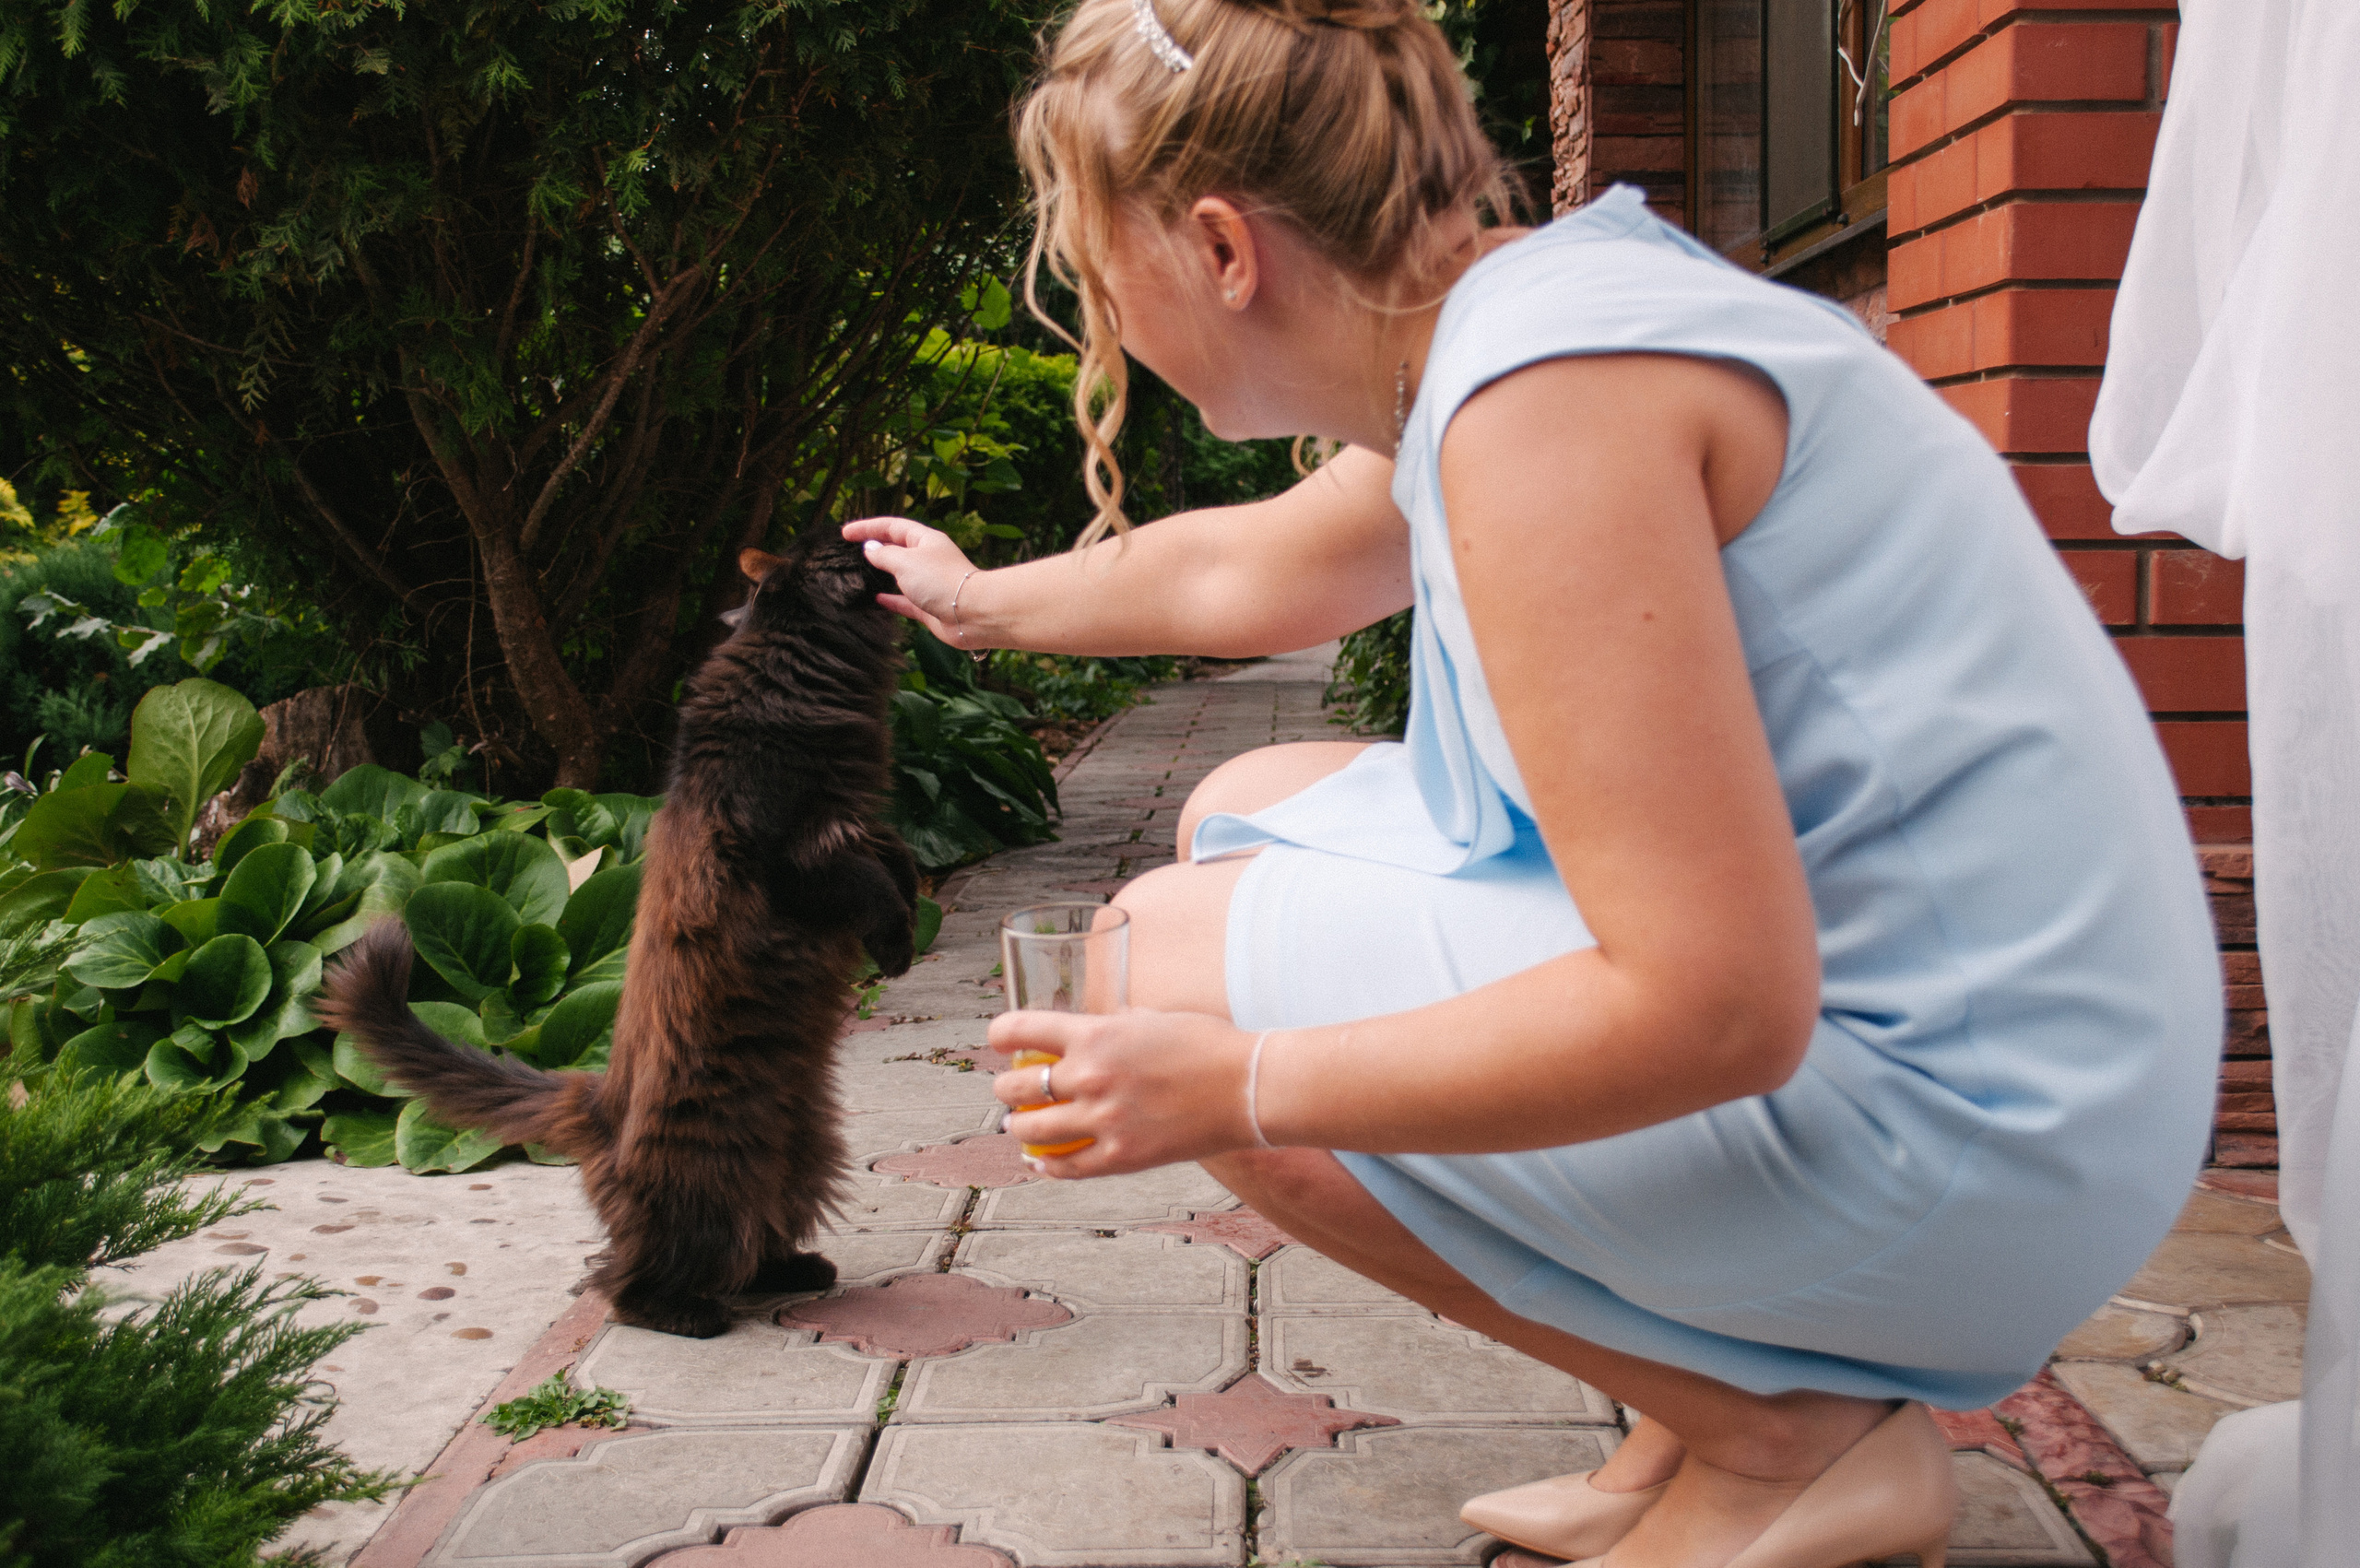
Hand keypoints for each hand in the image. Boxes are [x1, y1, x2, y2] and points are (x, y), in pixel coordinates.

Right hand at [841, 517, 985, 648]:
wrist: (972, 614)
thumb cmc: (941, 581)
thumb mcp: (905, 562)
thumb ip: (884, 555)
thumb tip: (871, 549)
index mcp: (925, 540)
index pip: (892, 527)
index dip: (868, 528)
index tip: (846, 533)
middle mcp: (928, 559)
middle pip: (898, 548)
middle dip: (876, 547)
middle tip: (852, 548)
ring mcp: (930, 583)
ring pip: (901, 575)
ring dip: (883, 572)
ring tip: (862, 572)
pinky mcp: (930, 606)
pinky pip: (906, 600)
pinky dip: (891, 598)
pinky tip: (877, 599)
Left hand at [988, 1008, 1263, 1177]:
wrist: (1248, 1088)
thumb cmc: (1208, 1046)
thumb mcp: (1153, 1019)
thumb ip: (1116, 1025)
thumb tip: (1100, 1027)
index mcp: (1095, 1033)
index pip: (1020, 1029)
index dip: (1000, 1035)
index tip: (1000, 1040)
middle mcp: (1090, 1076)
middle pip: (1015, 1086)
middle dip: (1007, 1088)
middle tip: (1011, 1090)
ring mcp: (1103, 1120)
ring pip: (1030, 1131)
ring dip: (1018, 1128)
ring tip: (1019, 1128)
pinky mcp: (1120, 1158)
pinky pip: (1065, 1169)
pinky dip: (1046, 1167)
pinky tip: (1042, 1163)